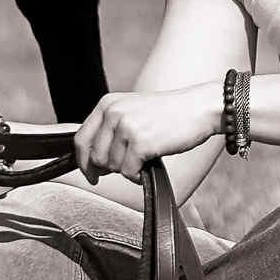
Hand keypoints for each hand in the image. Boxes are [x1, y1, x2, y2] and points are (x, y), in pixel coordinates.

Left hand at [75, 85, 221, 181]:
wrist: (198, 108)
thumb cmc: (169, 113)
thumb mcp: (132, 111)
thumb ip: (111, 128)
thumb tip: (94, 160)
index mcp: (108, 104)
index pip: (81, 139)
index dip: (83, 162)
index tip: (91, 174)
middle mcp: (114, 113)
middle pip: (95, 157)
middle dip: (109, 169)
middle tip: (127, 166)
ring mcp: (126, 127)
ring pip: (112, 167)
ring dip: (127, 170)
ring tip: (143, 160)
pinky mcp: (141, 142)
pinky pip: (128, 172)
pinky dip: (138, 175)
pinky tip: (149, 164)